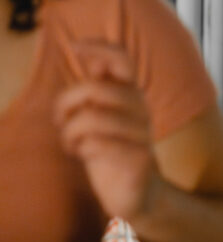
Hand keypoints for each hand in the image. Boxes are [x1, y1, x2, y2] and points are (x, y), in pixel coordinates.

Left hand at [54, 44, 160, 220]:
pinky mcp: (138, 158)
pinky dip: (82, 149)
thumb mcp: (103, 117)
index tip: (74, 46)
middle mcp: (141, 108)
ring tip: (72, 143)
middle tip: (61, 120)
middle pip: (96, 88)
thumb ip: (102, 90)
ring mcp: (142, 133)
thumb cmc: (113, 151)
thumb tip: (97, 60)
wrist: (139, 194)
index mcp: (131, 94)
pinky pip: (98, 144)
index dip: (98, 47)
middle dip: (66, 103)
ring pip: (91, 118)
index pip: (122, 59)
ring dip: (70, 133)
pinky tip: (84, 155)